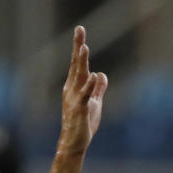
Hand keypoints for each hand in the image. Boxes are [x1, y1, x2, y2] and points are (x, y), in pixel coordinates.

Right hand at [56, 26, 108, 156]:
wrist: (75, 143)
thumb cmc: (83, 123)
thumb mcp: (95, 102)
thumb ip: (98, 89)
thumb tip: (101, 74)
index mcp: (75, 86)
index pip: (78, 63)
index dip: (79, 47)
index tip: (80, 30)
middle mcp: (72, 89)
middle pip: (76, 64)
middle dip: (78, 47)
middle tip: (79, 30)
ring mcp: (75, 98)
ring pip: (79, 77)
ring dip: (81, 62)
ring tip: (84, 48)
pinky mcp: (80, 109)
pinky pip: (85, 96)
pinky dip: (89, 86)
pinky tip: (92, 76)